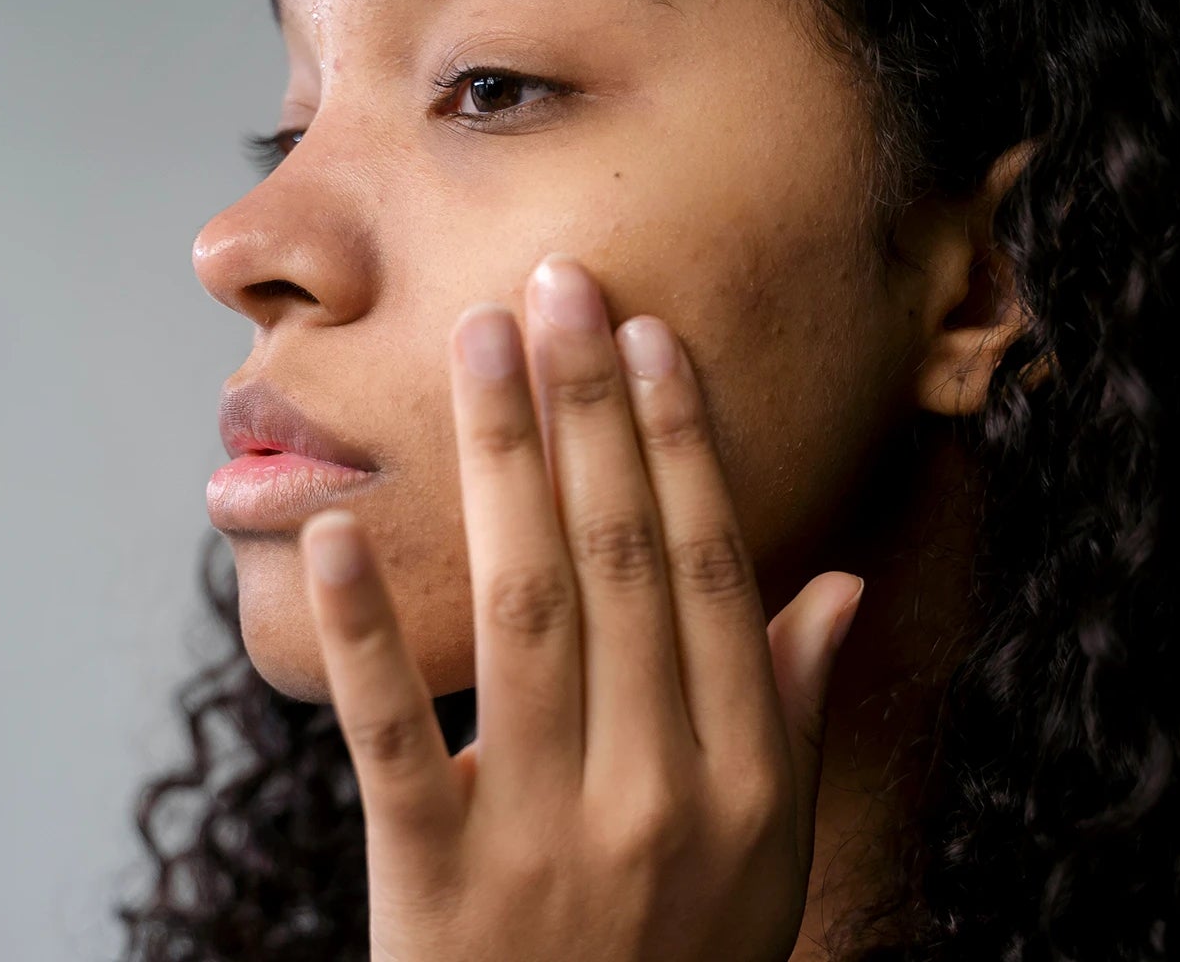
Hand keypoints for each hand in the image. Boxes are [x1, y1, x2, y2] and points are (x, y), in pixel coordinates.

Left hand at [298, 252, 865, 961]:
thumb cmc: (677, 959)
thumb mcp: (769, 855)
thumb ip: (792, 712)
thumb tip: (841, 580)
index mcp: (745, 777)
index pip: (708, 571)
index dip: (678, 444)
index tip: (646, 336)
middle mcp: (658, 793)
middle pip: (619, 562)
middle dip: (588, 411)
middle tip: (557, 285)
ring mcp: (545, 836)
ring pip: (524, 613)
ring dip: (500, 464)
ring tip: (478, 344)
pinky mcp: (435, 881)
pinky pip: (396, 739)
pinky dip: (365, 633)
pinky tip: (338, 529)